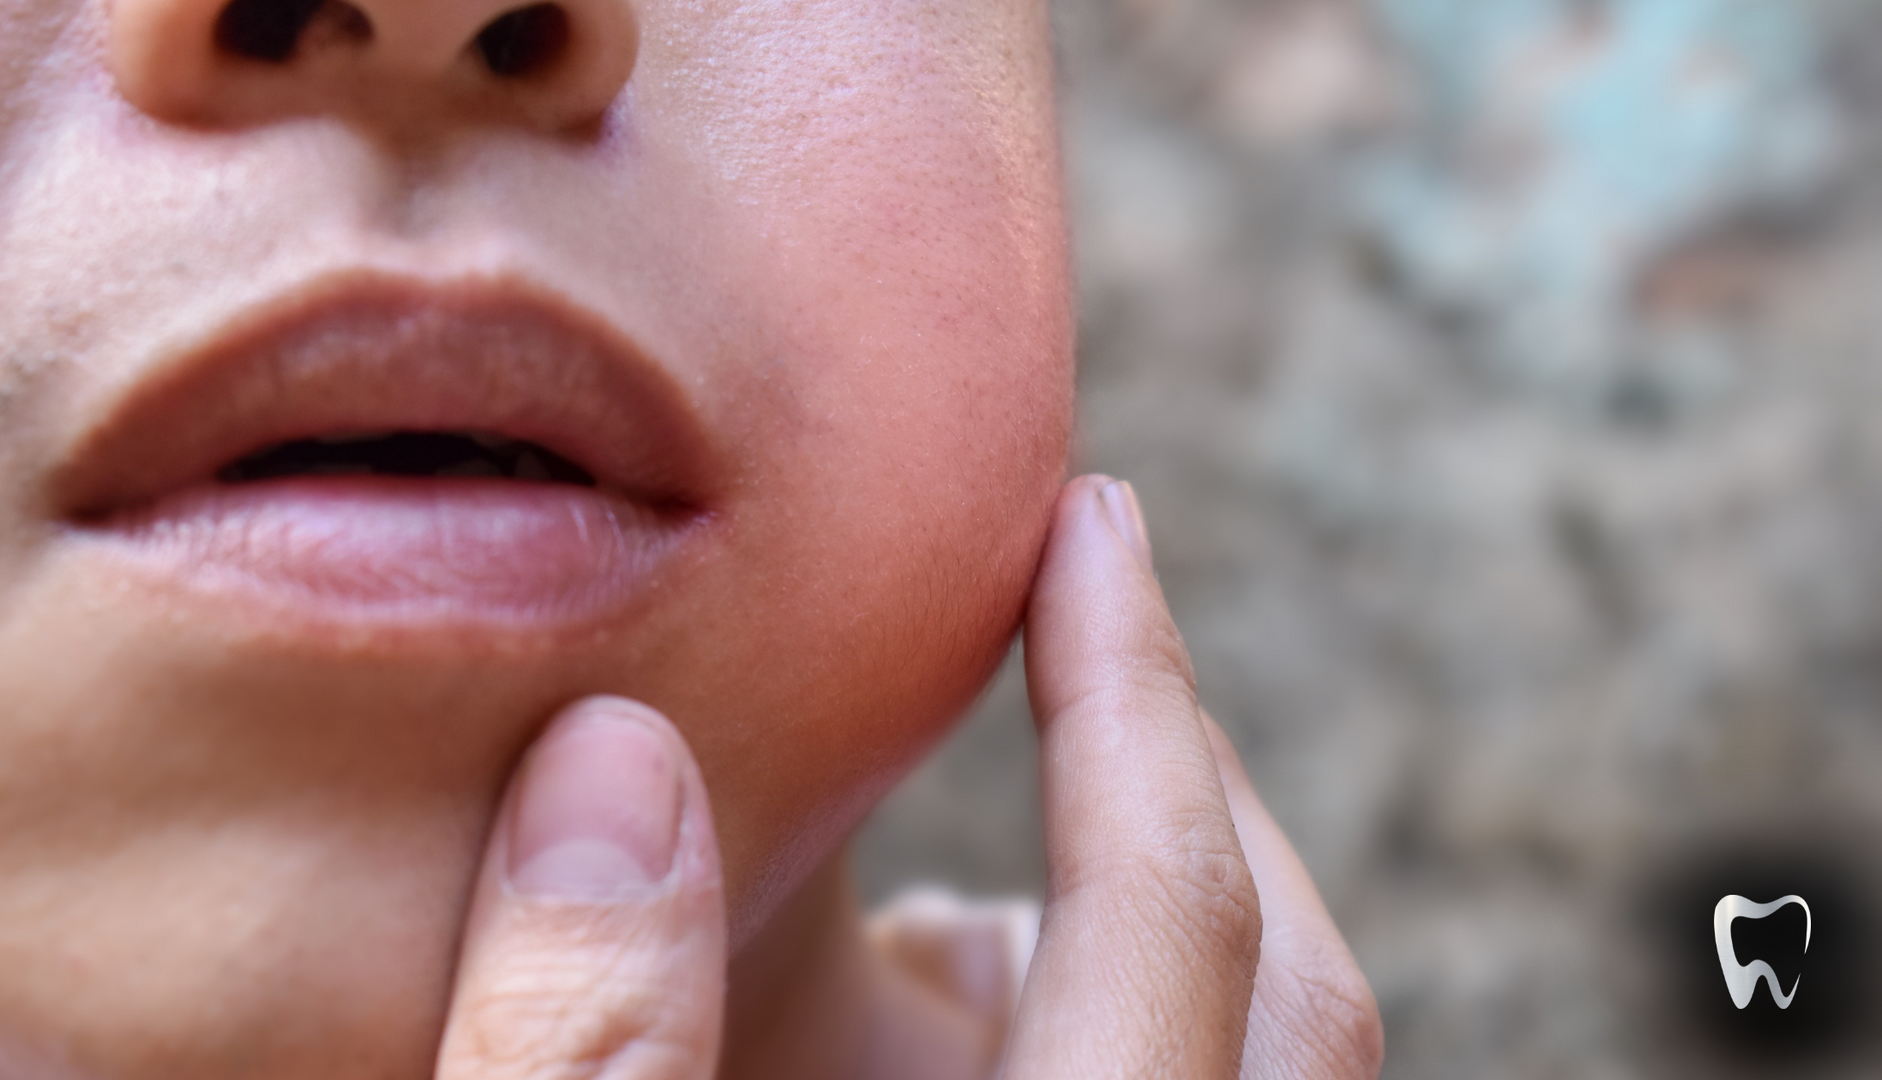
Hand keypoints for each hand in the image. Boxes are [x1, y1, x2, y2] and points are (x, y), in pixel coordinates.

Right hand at [430, 475, 1380, 1079]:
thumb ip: (585, 1048)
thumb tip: (613, 765)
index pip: (1173, 922)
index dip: (1129, 691)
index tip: (1090, 521)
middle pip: (1305, 994)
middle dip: (1194, 777)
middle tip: (1090, 619)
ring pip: (1267, 1062)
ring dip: (1163, 917)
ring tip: (976, 865)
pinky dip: (1121, 1029)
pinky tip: (940, 998)